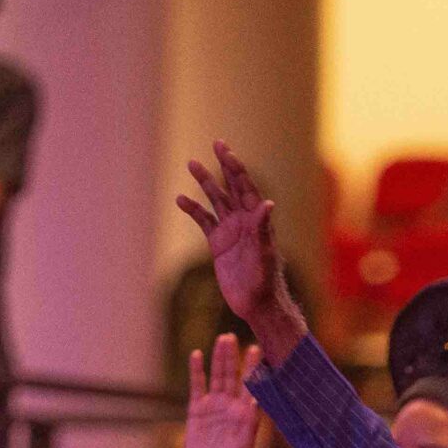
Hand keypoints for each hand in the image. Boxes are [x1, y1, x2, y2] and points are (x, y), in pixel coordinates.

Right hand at [175, 334, 264, 447]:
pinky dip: (197, 370)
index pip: (250, 384)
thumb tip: (258, 400)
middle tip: (234, 337)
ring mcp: (213, 403)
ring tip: (222, 339)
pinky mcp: (197, 406)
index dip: (253, 367)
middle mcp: (230, 403)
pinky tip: (197, 354)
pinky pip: (197, 385)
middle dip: (234, 356)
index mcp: (244, 410)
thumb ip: (251, 421)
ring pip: (217, 375)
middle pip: (232, 374)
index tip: (256, 349)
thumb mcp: (244, 442)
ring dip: (219, 358)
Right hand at [178, 143, 298, 354]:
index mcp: (256, 219)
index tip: (225, 151)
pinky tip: (180, 199)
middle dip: (224, 166)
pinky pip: (203, 221)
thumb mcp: (264, 253)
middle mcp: (243, 220)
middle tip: (216, 143)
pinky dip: (193, 210)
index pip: (245, 187)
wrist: (256, 303)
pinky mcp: (218, 244)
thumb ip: (263, 228)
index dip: (236, 168)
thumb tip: (267, 203)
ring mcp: (230, 230)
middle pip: (232, 186)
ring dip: (205, 183)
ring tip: (192, 164)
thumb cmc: (265, 280)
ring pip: (216, 200)